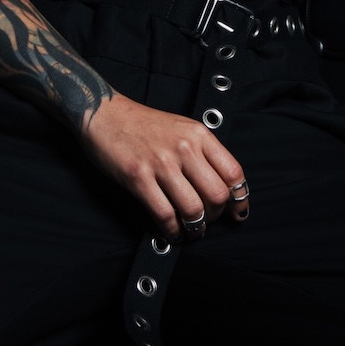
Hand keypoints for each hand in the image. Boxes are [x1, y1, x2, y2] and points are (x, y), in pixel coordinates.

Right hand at [79, 91, 249, 240]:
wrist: (105, 114)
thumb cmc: (143, 125)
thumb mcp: (182, 128)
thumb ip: (203, 152)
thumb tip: (222, 186)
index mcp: (198, 135)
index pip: (233, 172)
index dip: (239, 199)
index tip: (237, 213)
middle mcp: (184, 147)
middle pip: (217, 195)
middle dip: (215, 216)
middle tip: (207, 220)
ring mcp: (161, 163)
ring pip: (193, 210)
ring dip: (195, 228)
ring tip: (190, 230)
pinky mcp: (138, 178)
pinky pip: (164, 215)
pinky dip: (172, 231)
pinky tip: (171, 232)